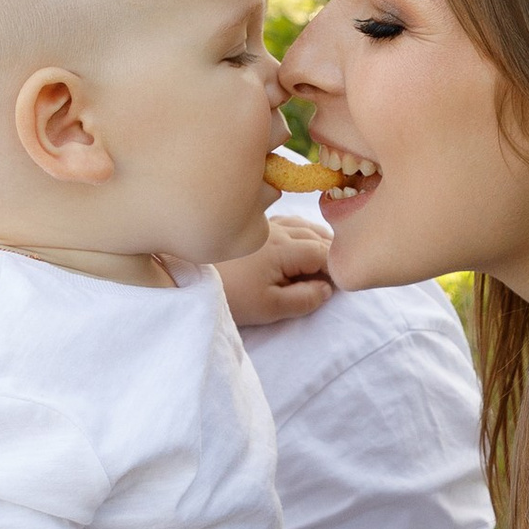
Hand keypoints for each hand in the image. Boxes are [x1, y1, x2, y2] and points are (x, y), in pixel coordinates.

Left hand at [219, 206, 334, 328]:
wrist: (185, 276)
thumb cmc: (230, 294)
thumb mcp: (269, 307)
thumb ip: (304, 299)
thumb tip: (327, 289)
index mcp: (285, 249)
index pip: (324, 253)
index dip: (337, 268)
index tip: (343, 285)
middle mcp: (277, 230)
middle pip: (316, 234)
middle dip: (332, 251)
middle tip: (341, 269)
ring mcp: (262, 225)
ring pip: (301, 224)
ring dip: (318, 237)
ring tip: (327, 253)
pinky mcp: (249, 227)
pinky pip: (285, 221)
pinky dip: (300, 229)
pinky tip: (298, 238)